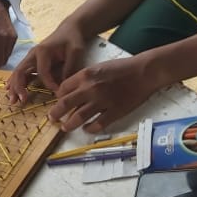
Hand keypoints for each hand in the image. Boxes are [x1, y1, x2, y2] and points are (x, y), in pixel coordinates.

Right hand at [7, 23, 87, 105]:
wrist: (69, 29)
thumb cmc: (72, 40)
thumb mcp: (75, 51)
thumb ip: (70, 68)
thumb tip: (63, 87)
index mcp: (43, 51)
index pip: (42, 71)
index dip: (48, 83)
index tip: (57, 92)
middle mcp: (32, 54)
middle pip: (21, 71)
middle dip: (19, 87)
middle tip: (20, 101)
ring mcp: (30, 58)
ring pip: (18, 73)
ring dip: (14, 86)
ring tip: (13, 100)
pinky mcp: (32, 62)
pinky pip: (22, 72)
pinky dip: (16, 82)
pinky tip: (11, 91)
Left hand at [49, 53, 168, 131]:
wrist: (144, 71)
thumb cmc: (122, 67)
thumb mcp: (98, 67)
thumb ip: (84, 79)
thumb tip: (72, 91)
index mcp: (85, 76)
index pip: (63, 89)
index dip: (58, 97)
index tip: (58, 102)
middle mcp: (91, 89)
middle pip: (65, 104)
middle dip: (56, 113)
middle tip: (52, 118)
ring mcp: (102, 102)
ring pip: (78, 117)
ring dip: (69, 124)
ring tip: (65, 127)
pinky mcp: (115, 112)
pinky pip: (98, 124)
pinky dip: (90, 129)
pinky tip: (87, 129)